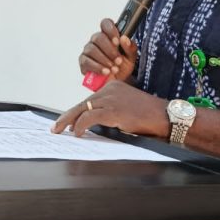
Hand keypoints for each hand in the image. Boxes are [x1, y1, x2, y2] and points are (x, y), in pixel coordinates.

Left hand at [51, 81, 168, 138]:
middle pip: (83, 103)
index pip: (89, 100)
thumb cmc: (148, 115)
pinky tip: (77, 133)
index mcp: (113, 86)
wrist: (163, 115)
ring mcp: (111, 99)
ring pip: (82, 109)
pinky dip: (80, 125)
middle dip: (68, 116)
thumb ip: (111, 109)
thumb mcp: (126, 107)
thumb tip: (93, 121)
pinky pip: (89, 117)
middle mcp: (110, 89)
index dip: (77, 111)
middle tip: (56, 126)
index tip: (68, 120)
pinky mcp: (112, 110)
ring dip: (70, 122)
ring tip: (61, 131)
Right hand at [79, 19, 137, 82]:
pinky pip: (86, 61)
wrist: (118, 81)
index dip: (110, 30)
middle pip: (98, 37)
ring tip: (114, 68)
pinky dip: (97, 67)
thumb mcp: (131, 57)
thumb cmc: (123, 65)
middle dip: (109, 50)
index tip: (117, 41)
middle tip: (118, 60)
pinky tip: (106, 72)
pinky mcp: (83, 62)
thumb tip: (124, 38)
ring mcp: (88, 50)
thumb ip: (130, 47)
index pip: (105, 23)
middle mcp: (96, 40)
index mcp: (109, 35)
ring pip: (91, 49)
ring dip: (104, 60)